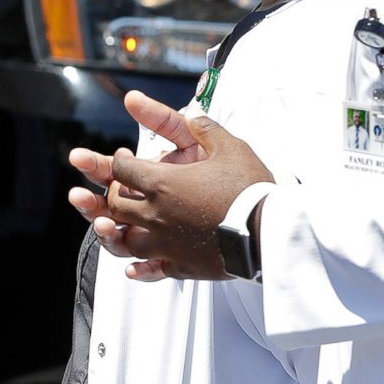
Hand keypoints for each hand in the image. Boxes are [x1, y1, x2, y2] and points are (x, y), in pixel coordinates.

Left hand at [83, 107, 273, 280]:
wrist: (269, 230)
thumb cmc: (249, 186)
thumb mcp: (230, 148)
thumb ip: (207, 129)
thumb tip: (194, 113)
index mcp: (161, 183)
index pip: (122, 170)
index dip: (119, 162)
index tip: (124, 158)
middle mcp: (155, 215)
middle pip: (116, 206)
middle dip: (113, 195)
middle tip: (121, 190)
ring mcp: (165, 243)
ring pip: (126, 240)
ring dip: (118, 232)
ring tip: (120, 227)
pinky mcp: (181, 265)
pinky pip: (151, 269)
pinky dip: (140, 269)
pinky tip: (132, 269)